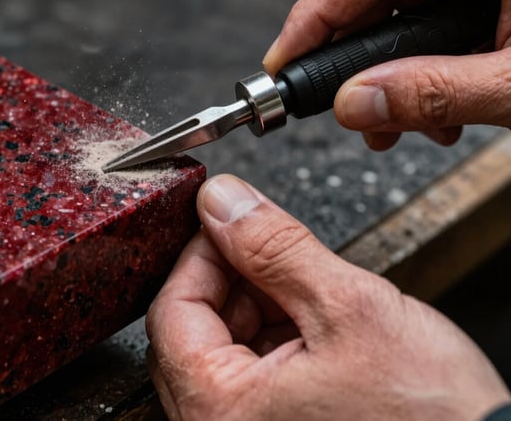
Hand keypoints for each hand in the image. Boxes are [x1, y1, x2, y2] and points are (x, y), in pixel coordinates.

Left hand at [146, 174, 509, 419]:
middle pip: (191, 330)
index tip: (227, 221)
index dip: (200, 254)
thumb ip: (275, 247)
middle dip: (231, 279)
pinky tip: (307, 320)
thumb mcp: (348, 308)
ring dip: (253, 305)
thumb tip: (224, 201)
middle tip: (268, 249)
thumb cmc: (428, 416)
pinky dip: (270, 336)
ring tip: (303, 287)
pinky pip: (248, 374)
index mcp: (220, 410)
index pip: (173, 311)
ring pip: (220, 349)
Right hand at [262, 0, 510, 149]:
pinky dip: (425, 77)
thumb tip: (355, 102)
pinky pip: (438, 31)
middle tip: (331, 105)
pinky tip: (434, 115)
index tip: (283, 61)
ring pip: (406, 18)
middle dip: (354, 62)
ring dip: (390, 80)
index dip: (314, 15)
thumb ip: (435, 91)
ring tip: (392, 125)